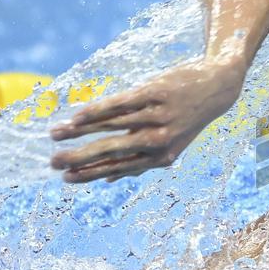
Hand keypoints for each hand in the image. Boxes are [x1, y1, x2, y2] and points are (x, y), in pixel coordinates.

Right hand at [50, 60, 245, 182]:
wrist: (216, 88)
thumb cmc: (186, 119)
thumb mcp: (170, 145)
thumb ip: (141, 162)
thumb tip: (109, 181)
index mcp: (161, 158)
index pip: (119, 168)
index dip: (90, 174)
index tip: (64, 178)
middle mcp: (160, 140)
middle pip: (111, 151)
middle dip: (79, 159)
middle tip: (52, 162)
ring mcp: (158, 116)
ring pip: (111, 126)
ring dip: (79, 131)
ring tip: (55, 134)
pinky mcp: (155, 93)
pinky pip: (120, 104)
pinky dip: (96, 110)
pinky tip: (76, 116)